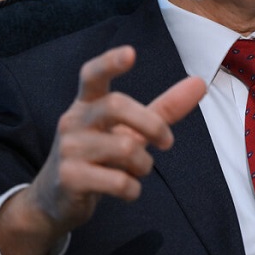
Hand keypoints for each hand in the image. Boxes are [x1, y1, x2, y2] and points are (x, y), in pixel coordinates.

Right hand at [0, 46, 206, 254]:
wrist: (55, 200)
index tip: (130, 53)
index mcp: (87, 103)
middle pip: (117, 105)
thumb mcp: (129, 130)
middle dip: (152, 124)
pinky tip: (127, 190)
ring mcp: (68, 149)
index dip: (110, 62)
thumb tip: (200, 82)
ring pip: (124, 149)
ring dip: (144, 164)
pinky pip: (118, 181)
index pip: (92, 75)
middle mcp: (73, 120)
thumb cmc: (99, 156)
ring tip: (138, 170)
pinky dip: (133, 189)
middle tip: (167, 143)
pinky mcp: (69, 178)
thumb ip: (164, 109)